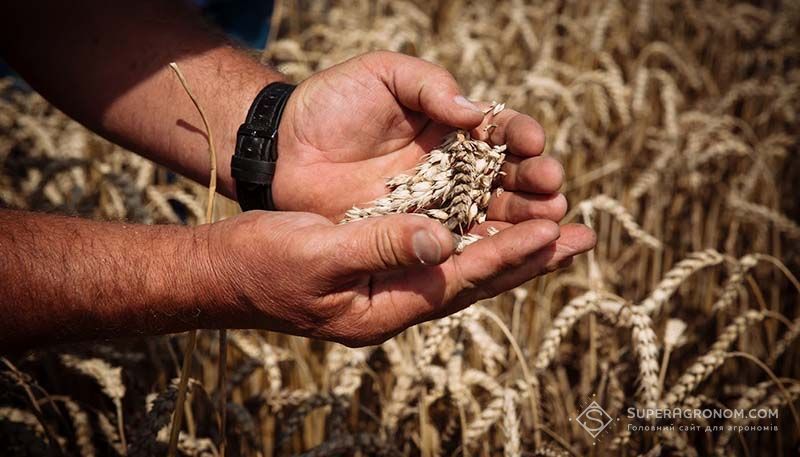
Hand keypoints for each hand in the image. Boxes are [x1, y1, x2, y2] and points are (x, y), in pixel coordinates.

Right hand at [205, 209, 594, 346]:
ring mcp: (390, 288)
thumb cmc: (262, 263)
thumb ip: (378, 246)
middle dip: (530, 259)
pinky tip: (497, 226)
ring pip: (465, 268)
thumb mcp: (317, 252)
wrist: (226, 273)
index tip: (552, 234)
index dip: (507, 257)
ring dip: (512, 249)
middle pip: (477, 281)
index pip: (460, 282)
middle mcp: (396, 303)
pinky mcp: (382, 267)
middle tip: (583, 238)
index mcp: (383, 308)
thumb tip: (441, 239)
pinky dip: (477, 239)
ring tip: (558, 231)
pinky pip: (443, 255)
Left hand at [273, 51, 568, 225]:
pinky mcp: (412, 236)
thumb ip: (428, 85)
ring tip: (549, 225)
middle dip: (534, 185)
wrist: (285, 146)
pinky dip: (481, 251)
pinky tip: (509, 256)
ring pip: (488, 217)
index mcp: (452, 127)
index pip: (498, 133)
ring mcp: (435, 206)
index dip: (519, 137)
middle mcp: (452, 169)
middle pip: (505, 180)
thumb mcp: (382, 74)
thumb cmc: (334, 102)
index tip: (532, 142)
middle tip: (552, 190)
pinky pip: (453, 246)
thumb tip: (475, 113)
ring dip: (521, 223)